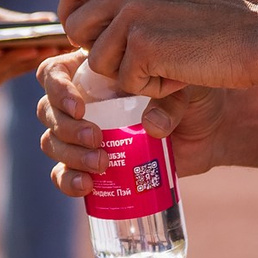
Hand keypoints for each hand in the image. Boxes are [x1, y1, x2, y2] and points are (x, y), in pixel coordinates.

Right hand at [34, 50, 231, 195]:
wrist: (209, 132)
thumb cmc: (193, 97)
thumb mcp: (183, 89)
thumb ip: (168, 102)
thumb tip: (152, 127)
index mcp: (94, 70)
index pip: (53, 72)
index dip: (57, 89)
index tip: (80, 108)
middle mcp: (83, 100)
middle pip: (47, 110)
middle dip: (67, 128)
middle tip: (97, 138)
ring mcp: (84, 133)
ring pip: (52, 141)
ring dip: (69, 155)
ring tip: (101, 163)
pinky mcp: (92, 162)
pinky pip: (64, 173)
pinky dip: (67, 180)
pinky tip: (86, 186)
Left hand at [60, 0, 257, 94]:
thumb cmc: (224, 22)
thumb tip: (95, 12)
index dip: (73, 15)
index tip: (94, 37)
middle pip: (74, 27)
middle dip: (98, 53)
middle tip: (137, 60)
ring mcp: (135, 12)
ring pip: (97, 62)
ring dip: (130, 75)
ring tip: (169, 66)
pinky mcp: (144, 45)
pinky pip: (126, 83)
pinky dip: (153, 90)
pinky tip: (181, 75)